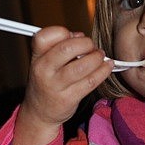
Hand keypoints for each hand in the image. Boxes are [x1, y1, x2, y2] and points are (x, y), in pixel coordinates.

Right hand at [10, 26, 113, 144]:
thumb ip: (58, 45)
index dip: (63, 32)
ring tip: (100, 56)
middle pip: (67, 48)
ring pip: (82, 66)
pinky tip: (107, 66)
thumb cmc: (46, 81)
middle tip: (92, 46)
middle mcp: (43, 70)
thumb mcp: (43, 61)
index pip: (44, 36)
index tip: (74, 36)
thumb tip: (79, 36)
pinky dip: (102, 71)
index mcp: (36, 57)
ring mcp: (56, 86)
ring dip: (96, 58)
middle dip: (86, 44)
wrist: (40, 112)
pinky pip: (90, 82)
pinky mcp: (69, 98)